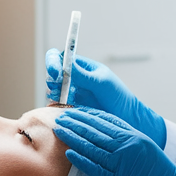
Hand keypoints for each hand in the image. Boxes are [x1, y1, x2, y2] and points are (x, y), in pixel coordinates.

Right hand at [45, 50, 167, 147]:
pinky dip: (56, 105)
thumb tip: (65, 63)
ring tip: (63, 99)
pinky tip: (64, 108)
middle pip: (52, 73)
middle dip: (52, 78)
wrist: (124, 117)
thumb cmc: (117, 95)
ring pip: (52, 89)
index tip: (56, 71)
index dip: (53, 62)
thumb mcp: (100, 82)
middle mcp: (73, 78)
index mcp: (81, 67)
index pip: (61, 58)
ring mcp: (71, 93)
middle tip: (58, 87)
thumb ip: (82, 74)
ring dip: (53, 92)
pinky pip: (56, 104)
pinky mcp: (70, 107)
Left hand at [54, 107, 175, 175]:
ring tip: (58, 129)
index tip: (76, 111)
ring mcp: (124, 164)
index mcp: (138, 137)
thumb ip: (132, 145)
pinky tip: (68, 153)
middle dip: (76, 121)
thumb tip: (113, 142)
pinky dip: (81, 160)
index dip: (89, 114)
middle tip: (59, 115)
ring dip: (73, 136)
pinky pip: (96, 168)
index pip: (108, 120)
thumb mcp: (150, 154)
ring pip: (92, 145)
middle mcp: (130, 146)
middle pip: (96, 129)